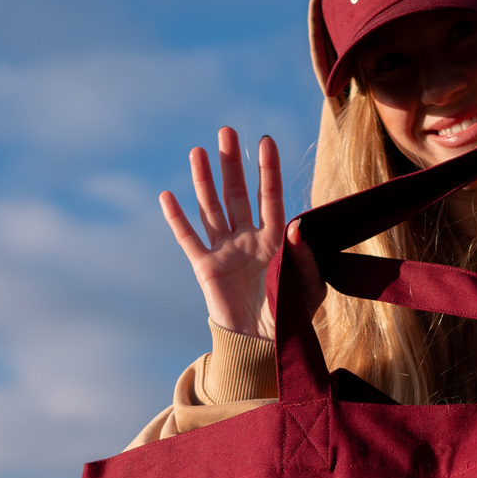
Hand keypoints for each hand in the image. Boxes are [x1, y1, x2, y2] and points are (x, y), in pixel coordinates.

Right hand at [160, 128, 324, 338]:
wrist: (263, 346)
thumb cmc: (291, 317)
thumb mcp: (309, 288)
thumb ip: (305, 257)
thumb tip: (296, 225)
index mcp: (274, 240)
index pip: (270, 197)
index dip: (268, 170)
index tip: (265, 141)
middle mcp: (248, 239)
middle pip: (237, 194)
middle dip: (231, 163)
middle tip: (226, 131)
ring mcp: (225, 251)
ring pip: (211, 208)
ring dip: (204, 180)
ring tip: (198, 151)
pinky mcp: (205, 268)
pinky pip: (189, 239)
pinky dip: (177, 218)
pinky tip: (167, 196)